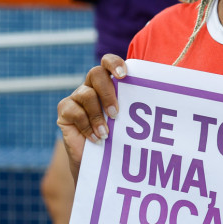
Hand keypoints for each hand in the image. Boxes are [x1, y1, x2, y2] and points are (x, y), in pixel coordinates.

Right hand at [56, 54, 126, 177]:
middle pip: (95, 73)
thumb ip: (135, 108)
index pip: (108, 63)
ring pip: (86, 95)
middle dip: (107, 92)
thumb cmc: (117, 137)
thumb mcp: (128, 121)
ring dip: (98, 116)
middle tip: (116, 113)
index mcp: (108, 83)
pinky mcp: (64, 110)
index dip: (114, 64)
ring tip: (106, 133)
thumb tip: (157, 103)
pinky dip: (87, 126)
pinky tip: (96, 138)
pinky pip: (75, 111)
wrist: (98, 161)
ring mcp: (76, 97)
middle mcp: (91, 86)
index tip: (124, 75)